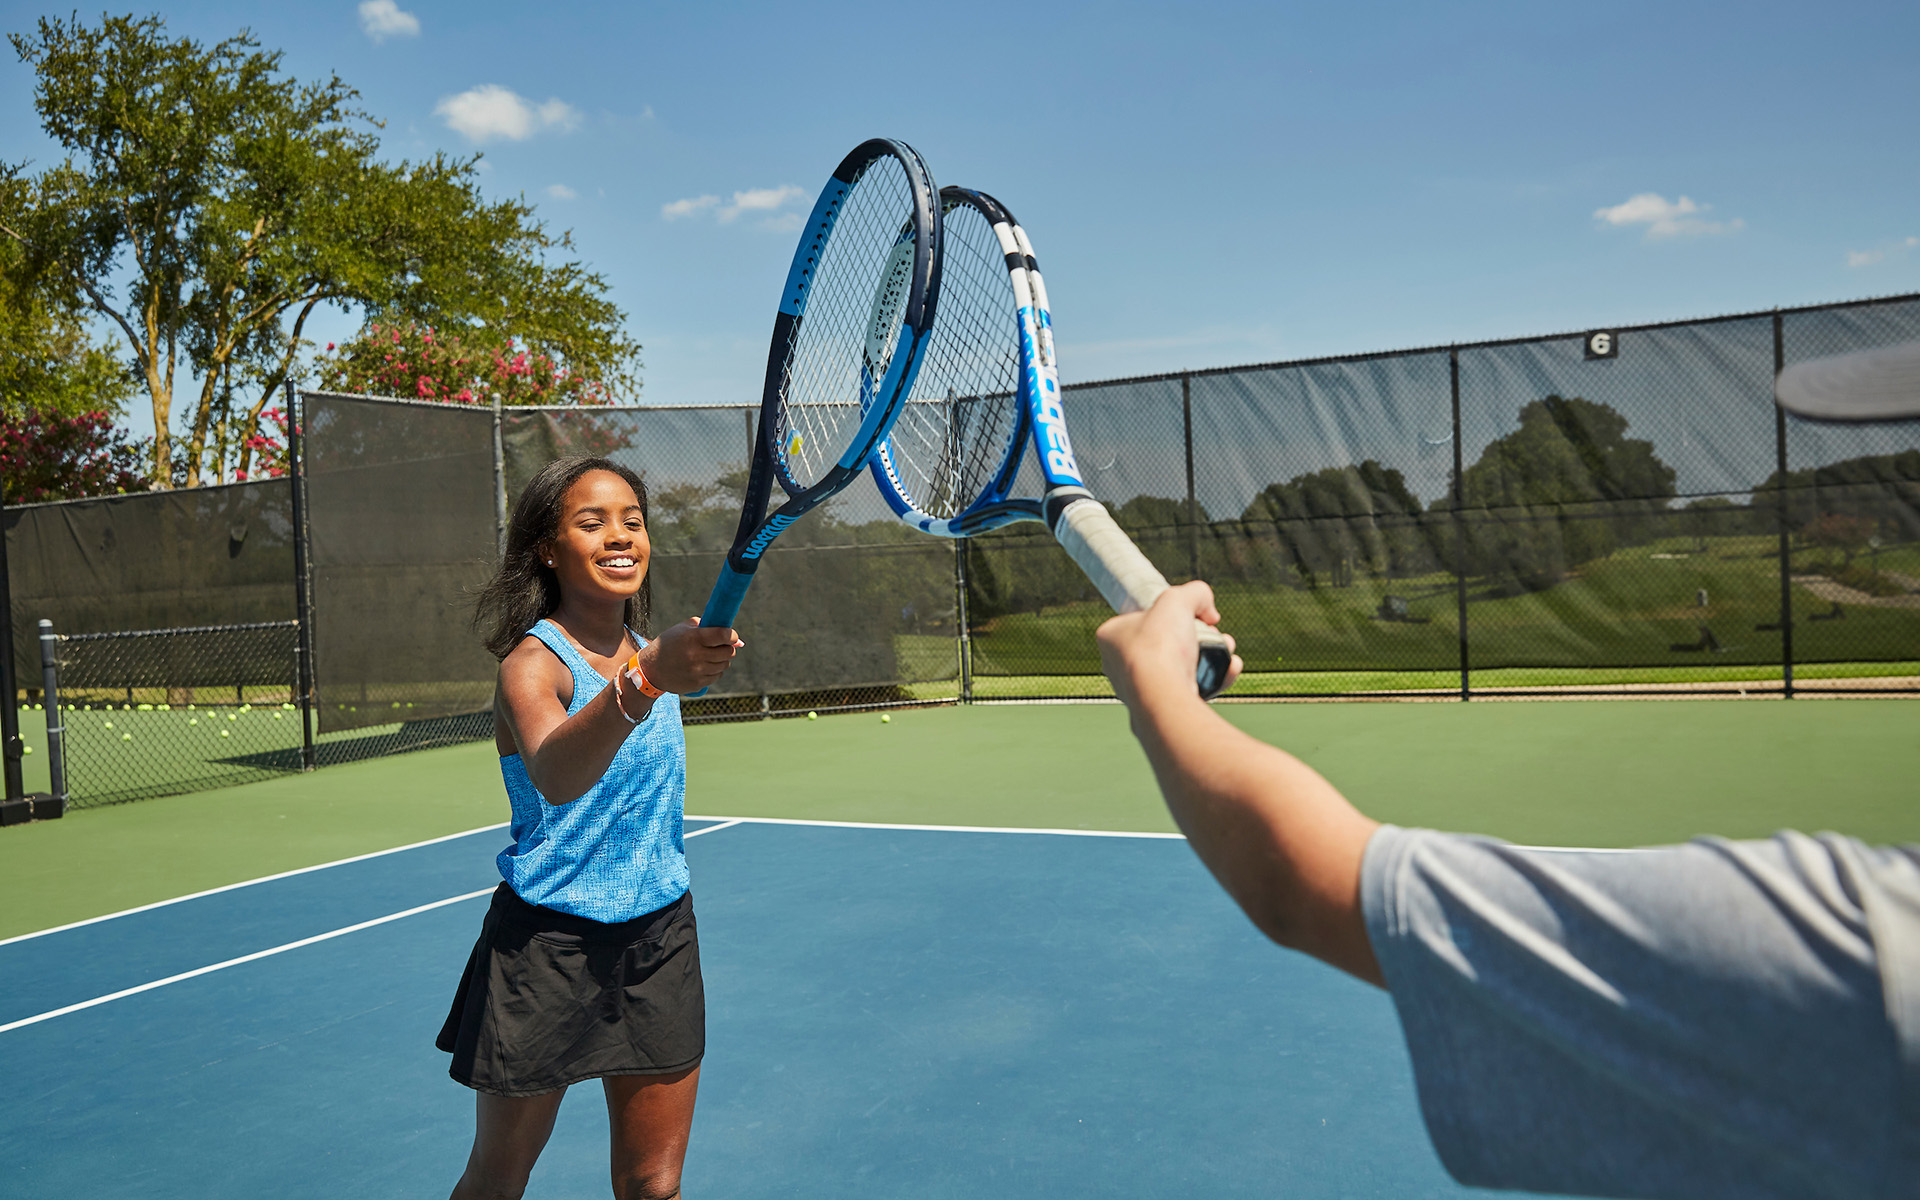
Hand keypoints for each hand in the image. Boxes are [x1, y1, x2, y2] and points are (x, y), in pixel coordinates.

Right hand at [642, 617, 742, 693]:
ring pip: (724, 665)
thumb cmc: (670, 643)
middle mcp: (696, 655)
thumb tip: (737, 640)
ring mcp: (697, 671)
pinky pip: (717, 676)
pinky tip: (704, 666)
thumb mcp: (684, 628)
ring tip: (710, 656)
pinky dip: (715, 670)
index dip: (732, 635)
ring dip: (722, 659)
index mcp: (693, 638)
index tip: (731, 636)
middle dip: (728, 648)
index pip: (724, 635)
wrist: (651, 669)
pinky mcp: (697, 684)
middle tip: (721, 646)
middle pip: (728, 652)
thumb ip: (708, 626)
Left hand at [1096, 581, 1240, 709]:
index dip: (1170, 614)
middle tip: (1214, 632)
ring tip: (1226, 647)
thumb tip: (1209, 610)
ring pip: (1183, 666)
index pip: (1144, 619)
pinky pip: (1193, 688)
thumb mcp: (1177, 599)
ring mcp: (1141, 689)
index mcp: (1111, 637)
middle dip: (1200, 635)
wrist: (1163, 694)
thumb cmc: (1158, 646)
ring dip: (1211, 654)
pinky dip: (1215, 677)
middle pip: (1169, 643)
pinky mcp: (1163, 707)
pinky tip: (1230, 667)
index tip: (1191, 614)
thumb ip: (1195, 593)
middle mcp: (1120, 666)